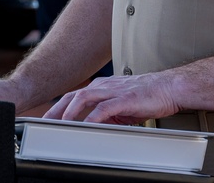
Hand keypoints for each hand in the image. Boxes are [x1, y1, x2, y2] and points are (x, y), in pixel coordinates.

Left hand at [42, 71, 181, 124]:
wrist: (168, 88)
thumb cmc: (148, 96)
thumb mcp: (121, 107)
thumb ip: (107, 114)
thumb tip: (95, 126)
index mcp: (102, 87)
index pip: (74, 95)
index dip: (59, 106)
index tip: (48, 119)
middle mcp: (104, 86)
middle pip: (73, 95)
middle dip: (57, 109)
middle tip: (45, 122)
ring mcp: (113, 91)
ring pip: (84, 98)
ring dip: (70, 112)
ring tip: (61, 124)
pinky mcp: (124, 98)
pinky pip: (103, 108)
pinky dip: (92, 118)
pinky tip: (85, 126)